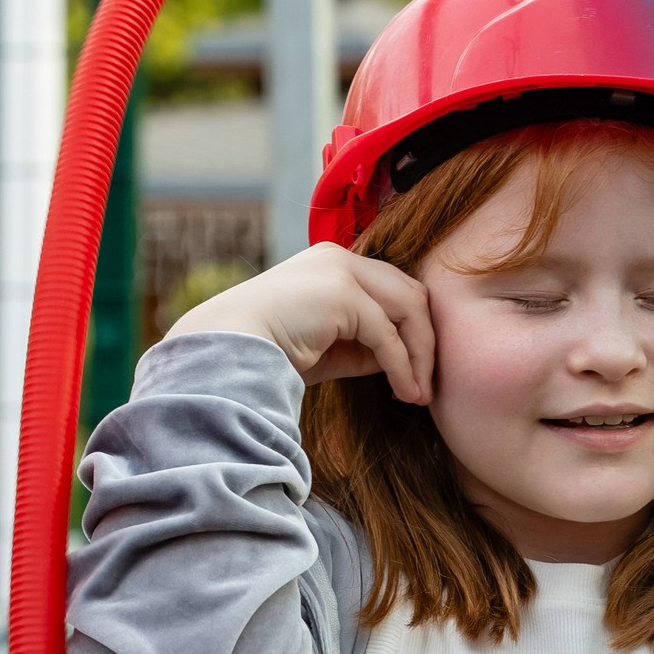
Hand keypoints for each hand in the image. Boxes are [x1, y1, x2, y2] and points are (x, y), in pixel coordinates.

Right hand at [173, 248, 433, 399]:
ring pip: (407, 310)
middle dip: (425, 341)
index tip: (416, 372)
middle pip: (409, 293)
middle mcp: (339, 258)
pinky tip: (405, 392)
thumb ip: (362, 344)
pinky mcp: (342, 292)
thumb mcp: (326, 345)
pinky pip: (387, 334)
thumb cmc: (267, 352)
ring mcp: (341, 270)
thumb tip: (398, 360)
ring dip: (420, 356)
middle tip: (427, 385)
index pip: (392, 289)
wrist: (225, 350)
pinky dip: (402, 365)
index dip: (411, 330)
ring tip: (420, 394)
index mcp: (332, 263)